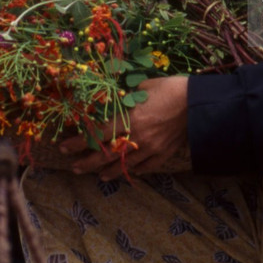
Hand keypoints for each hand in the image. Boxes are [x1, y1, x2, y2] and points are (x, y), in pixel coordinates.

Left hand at [60, 76, 189, 179]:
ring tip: (97, 175)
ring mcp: (150, 149)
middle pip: (106, 155)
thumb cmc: (168, 88)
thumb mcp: (141, 87)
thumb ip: (123, 98)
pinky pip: (145, 168)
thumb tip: (108, 99)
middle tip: (74, 167)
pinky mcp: (163, 154)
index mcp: (129, 119)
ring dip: (108, 171)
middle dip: (87, 162)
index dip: (79, 142)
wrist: (197, 102)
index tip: (64, 147)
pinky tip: (127, 173)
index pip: (96, 134)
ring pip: (124, 165)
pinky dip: (134, 171)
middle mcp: (136, 138)